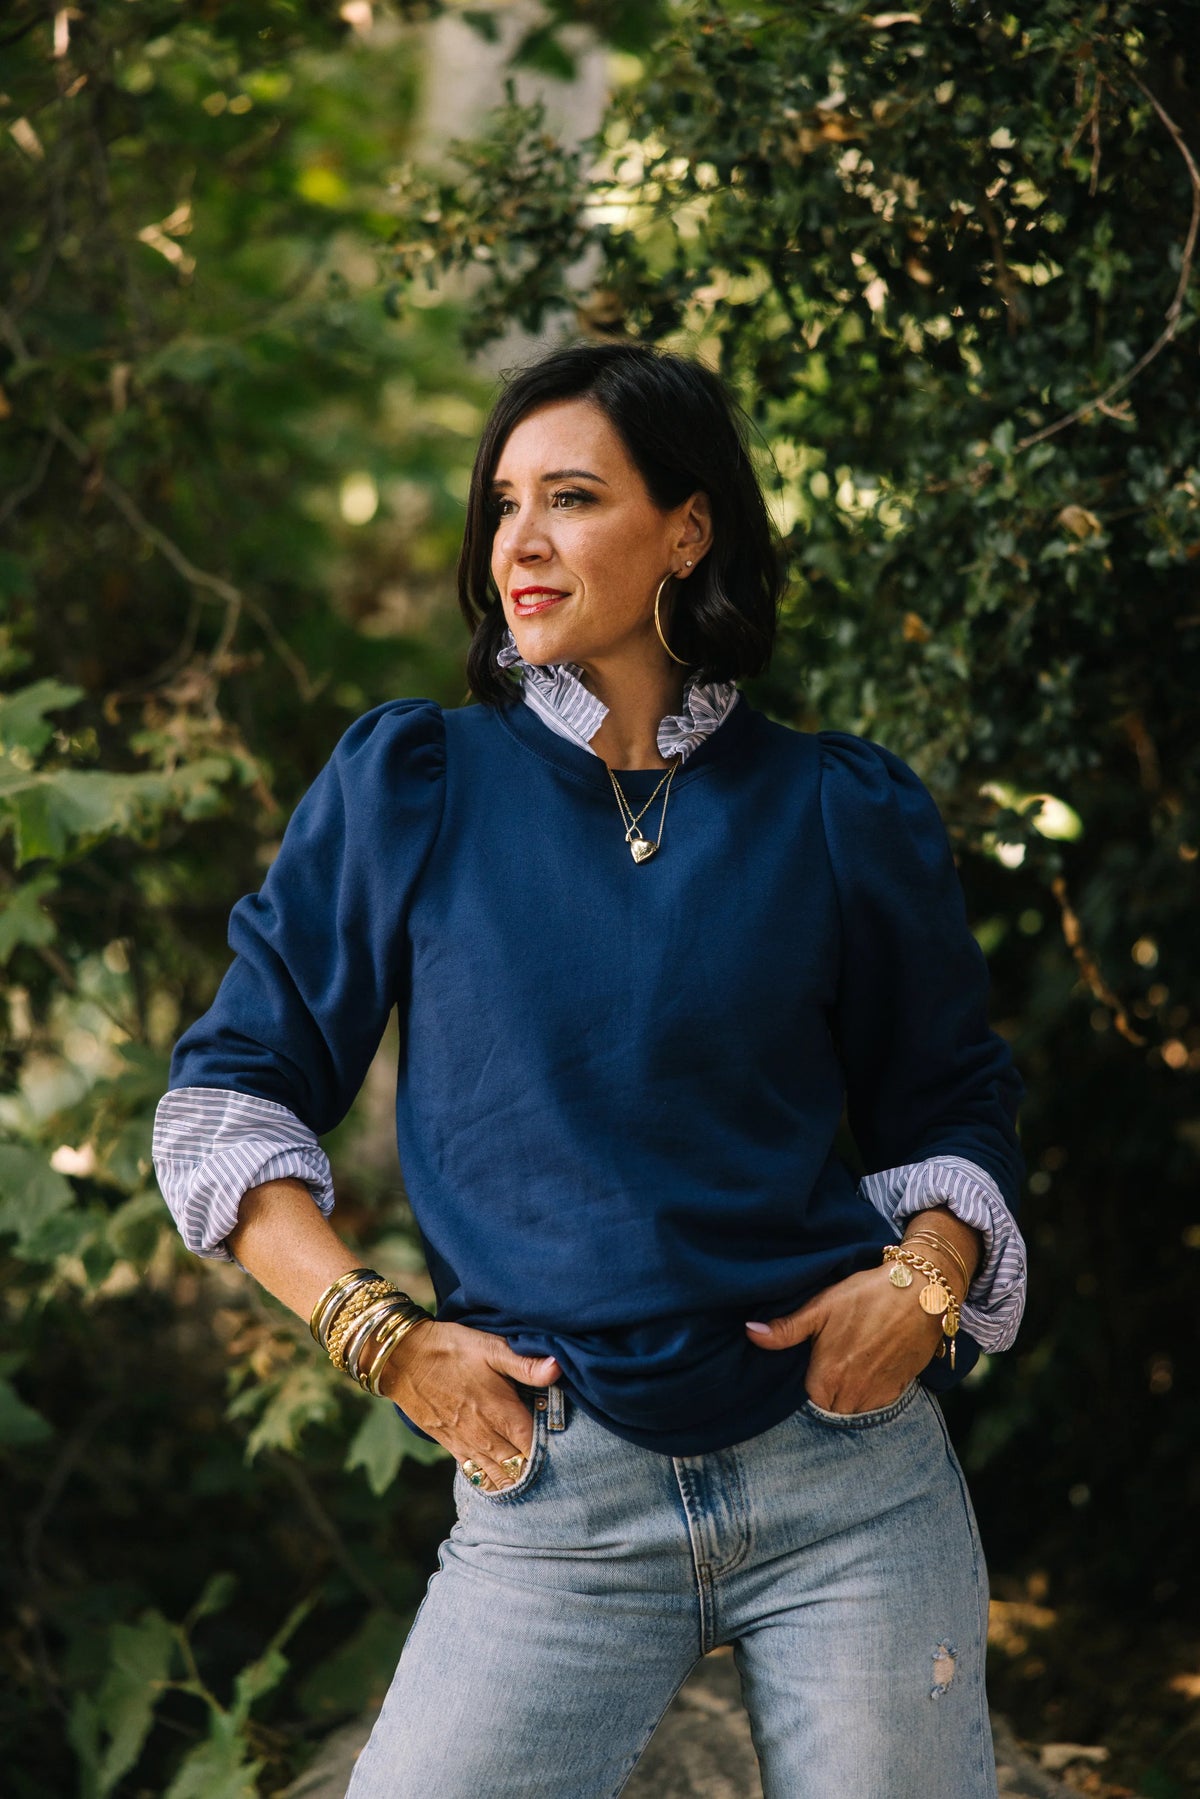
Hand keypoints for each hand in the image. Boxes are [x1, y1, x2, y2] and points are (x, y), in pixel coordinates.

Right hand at [379, 1321, 559, 1489]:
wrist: (402, 1358)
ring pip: (497, 1477)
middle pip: (518, 1468)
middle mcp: (485, 1436)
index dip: (550, 1452)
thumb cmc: (450, 1349)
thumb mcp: (490, 1347)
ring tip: (529, 1475)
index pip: (534, 1448)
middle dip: (535, 1468)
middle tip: (552, 1464)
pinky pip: (475, 1475)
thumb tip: (558, 1368)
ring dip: (513, 1478)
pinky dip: (491, 1480)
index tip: (563, 1447)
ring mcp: (465, 1445)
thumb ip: (525, 1363)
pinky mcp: (450, 1446)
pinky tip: (500, 1476)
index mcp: (501, 1413)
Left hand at [745, 1265, 944, 1413]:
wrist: (921, 1293)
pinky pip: (876, 1404)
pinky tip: (869, 1366)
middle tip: (832, 1361)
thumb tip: (750, 1333)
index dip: (807, 1382)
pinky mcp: (898, 1392)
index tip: (812, 1364)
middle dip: (827, 1392)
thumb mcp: (821, 1306)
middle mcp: (851, 1396)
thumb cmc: (867, 1296)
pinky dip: (870, 1392)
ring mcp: (877, 1397)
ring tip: (851, 1363)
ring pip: (853, 1409)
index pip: (806, 1400)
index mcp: (827, 1378)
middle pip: (829, 1408)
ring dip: (848, 1395)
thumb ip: (785, 1329)